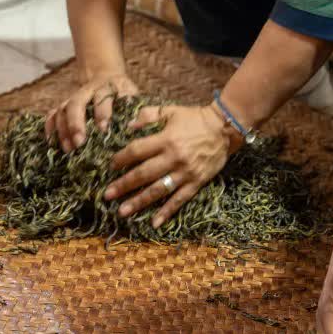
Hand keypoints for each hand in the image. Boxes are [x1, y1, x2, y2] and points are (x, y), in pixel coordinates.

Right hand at [45, 73, 138, 151]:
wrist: (106, 75)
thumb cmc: (122, 91)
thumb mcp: (132, 95)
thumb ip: (136, 109)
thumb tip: (137, 125)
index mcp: (107, 87)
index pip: (103, 98)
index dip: (103, 113)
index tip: (104, 129)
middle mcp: (88, 90)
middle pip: (77, 103)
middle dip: (76, 123)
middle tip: (80, 142)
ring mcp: (74, 97)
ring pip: (62, 109)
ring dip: (63, 129)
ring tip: (68, 148)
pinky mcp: (64, 104)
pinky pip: (51, 114)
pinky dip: (49, 127)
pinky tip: (51, 142)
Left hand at [103, 103, 235, 228]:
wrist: (225, 128)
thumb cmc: (196, 118)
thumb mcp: (171, 111)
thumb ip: (149, 115)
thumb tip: (128, 126)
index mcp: (166, 139)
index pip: (137, 151)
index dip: (121, 159)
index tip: (110, 166)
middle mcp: (174, 157)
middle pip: (143, 174)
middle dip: (123, 185)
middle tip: (107, 195)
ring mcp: (185, 172)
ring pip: (158, 190)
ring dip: (139, 202)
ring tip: (122, 211)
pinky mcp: (196, 181)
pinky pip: (179, 199)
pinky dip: (167, 212)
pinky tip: (154, 222)